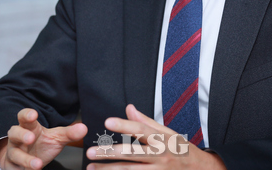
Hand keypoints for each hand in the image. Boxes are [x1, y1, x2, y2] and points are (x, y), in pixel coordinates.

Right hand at [0, 108, 86, 168]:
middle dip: (21, 135)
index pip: (24, 117)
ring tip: (37, 164)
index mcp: (29, 127)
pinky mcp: (12, 166)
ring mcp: (14, 152)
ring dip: (24, 158)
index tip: (34, 114)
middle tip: (31, 138)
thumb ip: (69, 133)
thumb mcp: (57, 138)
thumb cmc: (42, 145)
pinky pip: (13, 168)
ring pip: (14, 153)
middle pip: (14, 132)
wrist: (29, 160)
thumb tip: (83, 128)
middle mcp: (18, 138)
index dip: (27, 115)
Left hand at [85, 104, 225, 169]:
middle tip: (90, 151)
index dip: (124, 126)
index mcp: (162, 139)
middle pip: (131, 154)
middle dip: (109, 153)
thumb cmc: (181, 150)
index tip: (107, 122)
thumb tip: (129, 108)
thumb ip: (146, 122)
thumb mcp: (168, 133)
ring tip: (91, 168)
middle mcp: (160, 156)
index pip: (141, 130)